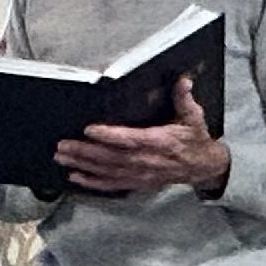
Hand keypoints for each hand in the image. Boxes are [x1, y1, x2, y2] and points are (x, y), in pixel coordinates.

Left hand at [55, 79, 230, 196]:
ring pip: (107, 171)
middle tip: (63, 145)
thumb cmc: (194, 140)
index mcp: (159, 142)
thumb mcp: (194, 117)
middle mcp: (147, 161)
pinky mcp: (137, 182)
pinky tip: (75, 177)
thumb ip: (184, 99)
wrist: (203, 166)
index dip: (109, 136)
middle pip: (111, 158)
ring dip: (83, 165)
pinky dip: (92, 182)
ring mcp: (140, 174)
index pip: (130, 140)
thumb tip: (182, 81)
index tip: (89, 129)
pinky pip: (112, 184)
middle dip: (85, 152)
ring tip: (62, 158)